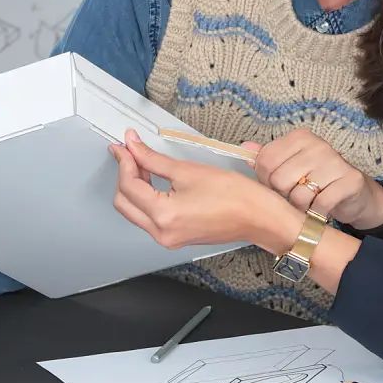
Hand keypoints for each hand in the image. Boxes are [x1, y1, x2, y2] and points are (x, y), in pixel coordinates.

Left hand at [111, 130, 302, 253]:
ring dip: (135, 187)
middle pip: (124, 202)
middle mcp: (160, 232)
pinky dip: (147, 199)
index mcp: (163, 214)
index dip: (125, 160)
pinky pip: (149, 218)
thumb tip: (134, 147)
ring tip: (144, 164)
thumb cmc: (234, 195)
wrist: (258, 217)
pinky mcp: (175, 238)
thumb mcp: (189, 170)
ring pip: (134, 211)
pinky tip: (156, 182)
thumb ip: (155, 159)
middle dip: (126, 175)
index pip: (129, 185)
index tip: (125, 144)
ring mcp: (167, 238)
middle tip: (132, 152)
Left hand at [250, 128, 382, 229]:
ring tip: (310, 203)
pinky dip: (317, 213)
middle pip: (279, 180)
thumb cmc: (320, 180)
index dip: (266, 181)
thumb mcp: (294, 165)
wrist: (357, 194)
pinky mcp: (349, 181)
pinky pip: (319, 205)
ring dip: (301, 207)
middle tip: (296, 196)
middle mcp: (318, 145)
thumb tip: (245, 147)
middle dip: (284, 196)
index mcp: (300, 138)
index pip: (265, 161)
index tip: (278, 187)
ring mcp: (335, 162)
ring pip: (298, 196)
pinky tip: (322, 209)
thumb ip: (269, 158)